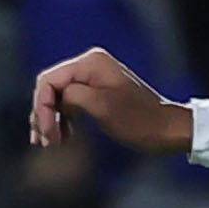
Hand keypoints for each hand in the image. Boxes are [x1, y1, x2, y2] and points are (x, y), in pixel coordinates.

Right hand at [31, 48, 192, 156]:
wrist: (166, 130)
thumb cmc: (138, 120)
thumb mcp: (101, 107)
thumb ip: (72, 96)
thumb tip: (56, 99)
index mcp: (90, 63)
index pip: (49, 81)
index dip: (42, 108)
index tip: (46, 134)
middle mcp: (90, 65)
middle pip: (50, 89)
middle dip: (43, 116)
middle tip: (45, 143)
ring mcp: (93, 79)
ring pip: (58, 99)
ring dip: (50, 121)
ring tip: (49, 145)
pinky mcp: (97, 94)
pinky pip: (70, 105)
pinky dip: (62, 121)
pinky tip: (62, 138)